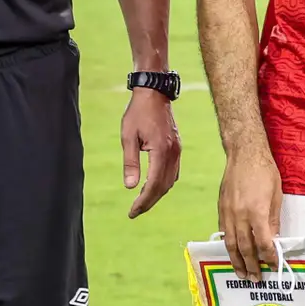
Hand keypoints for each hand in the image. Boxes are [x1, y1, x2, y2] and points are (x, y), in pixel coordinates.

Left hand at [119, 87, 182, 218]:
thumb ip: (130, 162)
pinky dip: (164, 183)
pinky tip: (153, 186)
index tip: (132, 212)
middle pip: (164, 186)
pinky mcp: (177, 147)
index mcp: (160, 150)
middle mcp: (173, 153)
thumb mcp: (128, 136)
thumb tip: (130, 187)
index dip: (143, 201)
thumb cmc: (138, 112)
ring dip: (157, 194)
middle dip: (149, 202)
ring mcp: (177, 150)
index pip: (153, 184)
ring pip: (171, 181)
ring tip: (141, 202)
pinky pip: (173, 172)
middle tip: (134, 212)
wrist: (154, 93)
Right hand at [216, 144, 282, 277]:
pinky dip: (228, 246)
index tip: (273, 266)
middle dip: (252, 265)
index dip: (269, 257)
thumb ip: (273, 220)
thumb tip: (273, 240)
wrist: (244, 154)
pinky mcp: (221, 209)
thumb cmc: (265, 172)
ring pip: (231, 243)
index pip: (263, 243)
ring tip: (241, 273)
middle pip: (245, 247)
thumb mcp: (276, 196)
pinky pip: (224, 232)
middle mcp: (240, 215)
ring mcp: (227, 213)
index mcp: (256, 212)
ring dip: (236, 261)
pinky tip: (232, 254)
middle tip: (256, 279)